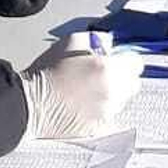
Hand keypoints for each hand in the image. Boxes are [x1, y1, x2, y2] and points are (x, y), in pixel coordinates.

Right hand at [22, 31, 142, 141]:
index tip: (118, 60)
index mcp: (108, 69)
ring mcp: (107, 113)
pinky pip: (110, 117)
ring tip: (88, 90)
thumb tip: (109, 45)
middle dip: (122, 77)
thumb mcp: (71, 41)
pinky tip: (86, 105)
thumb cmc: (47, 73)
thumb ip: (97, 39)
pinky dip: (102, 110)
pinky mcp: (99, 128)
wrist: (30, 104)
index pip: (136, 63)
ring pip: (122, 101)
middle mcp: (112, 93)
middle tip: (104, 74)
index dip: (126, 59)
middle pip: (133, 83)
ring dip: (112, 94)